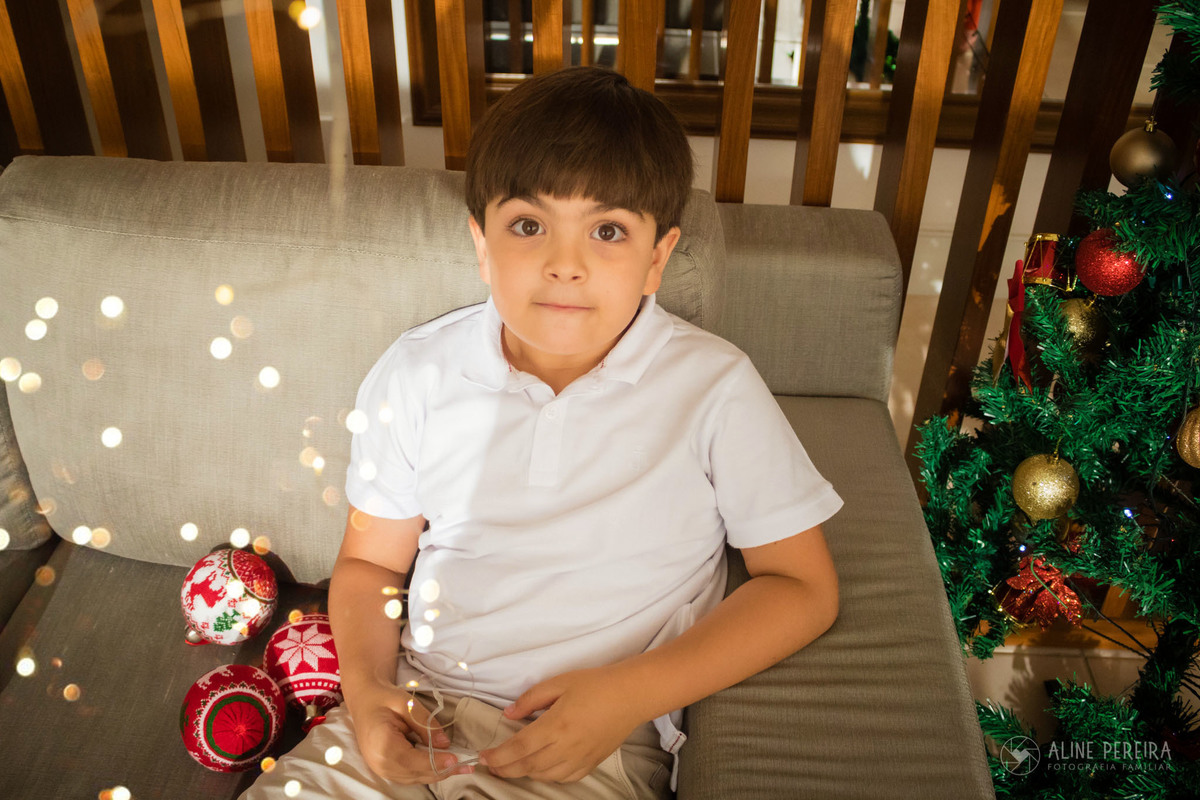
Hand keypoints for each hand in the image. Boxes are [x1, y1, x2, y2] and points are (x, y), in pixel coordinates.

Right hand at [347, 682, 474, 783]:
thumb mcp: (407, 704)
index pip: (415, 761)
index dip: (437, 762)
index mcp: (383, 744)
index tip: (457, 758)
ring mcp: (381, 769)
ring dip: (438, 774)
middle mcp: (380, 762)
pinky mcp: (385, 769)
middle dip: (443, 770)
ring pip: (415, 778)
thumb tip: (445, 744)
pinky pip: (410, 776)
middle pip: (417, 773)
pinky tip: (444, 766)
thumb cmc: (384, 698)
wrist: (365, 700)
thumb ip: (426, 724)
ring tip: (461, 767)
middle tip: (468, 766)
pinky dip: (428, 772)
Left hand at [479, 667, 642, 782]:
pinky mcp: (591, 763)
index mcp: (556, 725)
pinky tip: (541, 768)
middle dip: (505, 769)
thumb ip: (531, 699)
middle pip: (528, 766)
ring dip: (524, 773)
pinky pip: (564, 778)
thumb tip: (509, 714)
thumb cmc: (596, 684)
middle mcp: (566, 747)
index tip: (483, 756)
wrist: (630, 695)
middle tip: (491, 765)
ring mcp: (580, 758)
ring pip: (544, 776)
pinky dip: (547, 776)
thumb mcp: (559, 682)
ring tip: (512, 765)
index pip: (519, 747)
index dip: (498, 755)